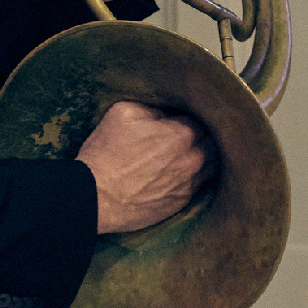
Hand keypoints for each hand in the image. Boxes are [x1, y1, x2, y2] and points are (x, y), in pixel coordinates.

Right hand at [75, 101, 217, 234]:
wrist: (93, 197)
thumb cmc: (105, 153)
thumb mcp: (124, 113)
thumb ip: (154, 106)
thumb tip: (168, 109)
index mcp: (182, 133)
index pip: (204, 117)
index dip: (194, 114)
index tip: (186, 114)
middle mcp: (193, 159)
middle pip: (214, 140)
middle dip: (206, 133)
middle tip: (193, 131)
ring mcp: (189, 183)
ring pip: (213, 163)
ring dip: (207, 155)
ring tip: (194, 150)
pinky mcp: (181, 202)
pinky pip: (200, 184)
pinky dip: (197, 175)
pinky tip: (185, 170)